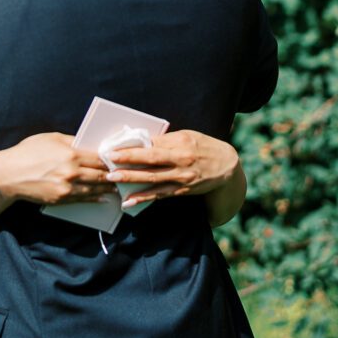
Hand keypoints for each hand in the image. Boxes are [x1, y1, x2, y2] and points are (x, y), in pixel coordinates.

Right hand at [0, 132, 111, 205]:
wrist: (9, 174)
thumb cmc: (28, 151)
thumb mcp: (51, 138)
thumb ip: (72, 140)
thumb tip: (88, 144)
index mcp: (71, 154)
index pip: (99, 158)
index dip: (112, 160)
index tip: (121, 160)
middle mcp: (72, 172)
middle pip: (100, 174)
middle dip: (114, 175)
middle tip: (125, 175)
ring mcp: (67, 188)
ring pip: (94, 188)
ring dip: (108, 188)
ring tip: (118, 187)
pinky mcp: (61, 199)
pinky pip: (83, 199)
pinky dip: (95, 198)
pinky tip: (103, 197)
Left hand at [104, 130, 239, 207]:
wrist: (228, 167)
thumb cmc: (205, 147)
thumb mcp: (188, 136)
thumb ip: (167, 140)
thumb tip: (143, 140)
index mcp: (181, 143)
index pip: (152, 143)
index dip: (133, 146)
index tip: (115, 146)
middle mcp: (181, 160)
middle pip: (151, 160)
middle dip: (129, 161)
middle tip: (109, 161)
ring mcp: (182, 177)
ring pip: (153, 179)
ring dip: (132, 179)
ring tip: (113, 179)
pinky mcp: (182, 190)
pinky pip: (160, 195)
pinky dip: (144, 197)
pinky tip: (130, 201)